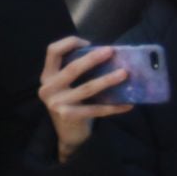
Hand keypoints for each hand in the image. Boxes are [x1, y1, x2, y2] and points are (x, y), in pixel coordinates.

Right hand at [37, 37, 131, 162]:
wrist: (67, 133)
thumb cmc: (71, 102)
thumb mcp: (66, 84)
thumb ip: (76, 70)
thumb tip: (106, 52)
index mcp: (47, 76)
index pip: (53, 51)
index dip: (70, 42)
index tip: (88, 42)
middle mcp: (48, 88)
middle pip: (72, 68)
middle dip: (92, 58)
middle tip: (111, 51)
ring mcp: (57, 103)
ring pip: (87, 88)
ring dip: (107, 80)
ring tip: (124, 74)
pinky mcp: (69, 116)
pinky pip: (95, 110)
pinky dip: (113, 107)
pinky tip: (128, 104)